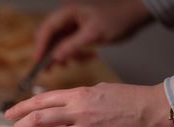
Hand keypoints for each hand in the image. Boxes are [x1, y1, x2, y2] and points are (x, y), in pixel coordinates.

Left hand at [5, 83, 173, 126]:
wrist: (157, 111)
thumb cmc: (131, 99)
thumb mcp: (100, 90)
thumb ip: (79, 97)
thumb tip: (64, 102)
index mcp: (78, 95)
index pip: (41, 100)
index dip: (21, 108)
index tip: (9, 115)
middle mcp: (78, 111)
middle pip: (39, 119)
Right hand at [35, 0, 151, 62]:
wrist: (135, 14)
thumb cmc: (117, 18)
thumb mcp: (93, 34)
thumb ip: (72, 46)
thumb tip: (55, 58)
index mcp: (68, 11)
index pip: (47, 29)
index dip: (41, 46)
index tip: (38, 62)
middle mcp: (68, 16)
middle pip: (50, 36)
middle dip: (50, 53)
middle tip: (49, 69)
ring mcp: (73, 23)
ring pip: (59, 42)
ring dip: (63, 55)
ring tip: (69, 65)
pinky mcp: (80, 30)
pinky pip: (70, 43)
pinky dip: (75, 53)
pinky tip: (86, 57)